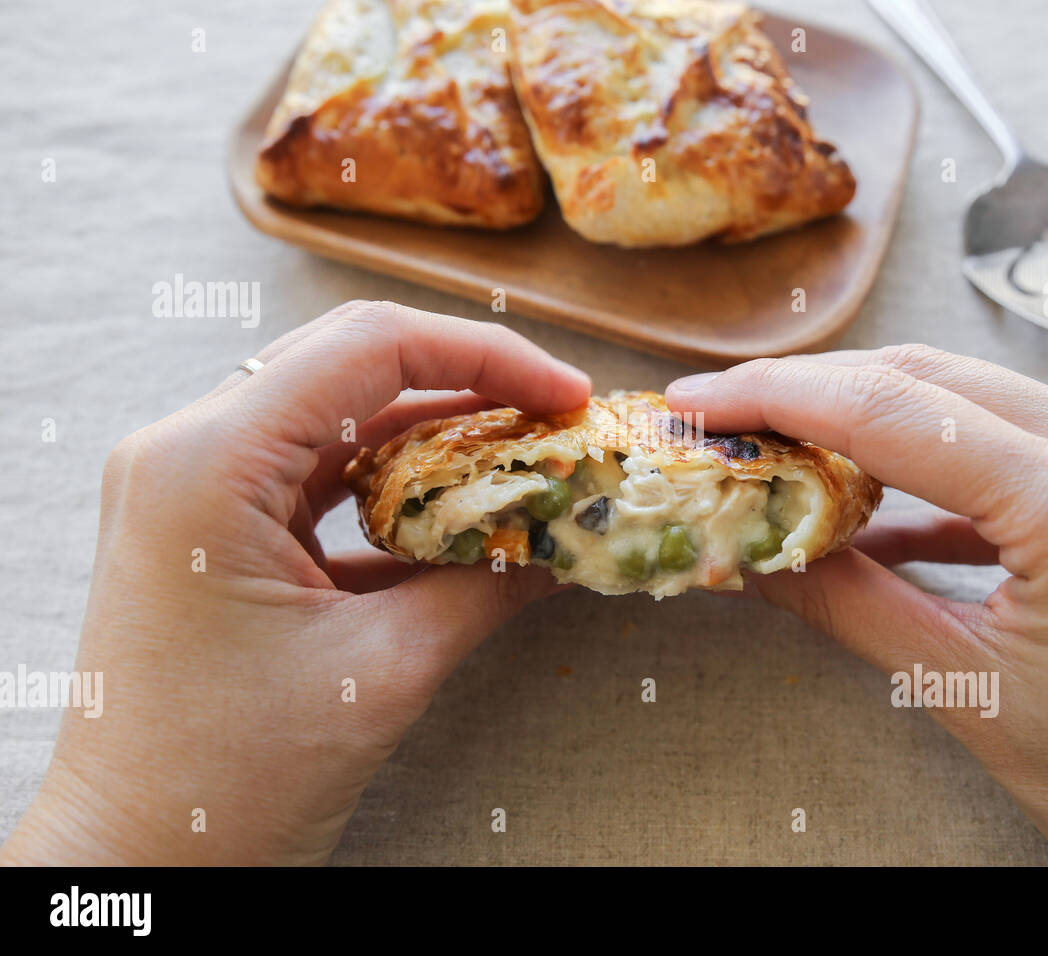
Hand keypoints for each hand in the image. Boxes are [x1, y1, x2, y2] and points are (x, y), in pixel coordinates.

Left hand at [0, 301, 589, 864]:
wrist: (135, 861)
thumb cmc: (229, 778)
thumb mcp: (382, 671)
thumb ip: (486, 588)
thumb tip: (572, 540)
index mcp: (209, 463)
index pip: (368, 348)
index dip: (487, 357)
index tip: (570, 394)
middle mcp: (188, 453)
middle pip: (351, 365)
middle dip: (468, 383)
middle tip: (559, 418)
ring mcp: (194, 490)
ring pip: (340, 418)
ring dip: (437, 435)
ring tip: (528, 459)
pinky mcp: (213, 531)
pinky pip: (320, 478)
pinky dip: (397, 488)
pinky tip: (467, 513)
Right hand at [668, 345, 1047, 865]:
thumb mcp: (965, 694)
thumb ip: (843, 604)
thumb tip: (739, 556)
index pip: (894, 410)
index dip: (776, 397)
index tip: (695, 403)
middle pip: (925, 378)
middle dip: (808, 393)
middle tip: (719, 419)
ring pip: (963, 391)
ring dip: (863, 415)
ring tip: (776, 452)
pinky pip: (1005, 435)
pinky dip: (926, 455)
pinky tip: (862, 498)